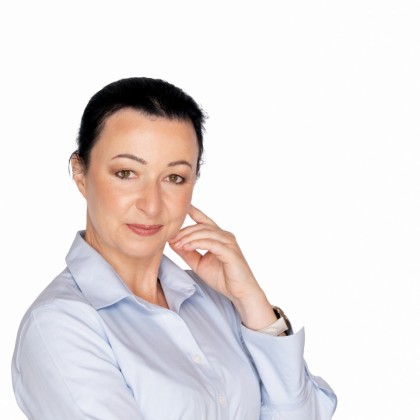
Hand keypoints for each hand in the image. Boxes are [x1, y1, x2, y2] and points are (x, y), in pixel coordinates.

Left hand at [169, 205, 276, 328]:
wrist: (240, 292)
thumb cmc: (222, 278)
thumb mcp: (199, 264)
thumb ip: (187, 252)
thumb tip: (173, 242)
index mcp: (218, 237)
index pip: (204, 221)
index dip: (194, 212)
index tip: (182, 206)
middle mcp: (224, 236)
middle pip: (200, 227)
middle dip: (184, 231)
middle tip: (171, 238)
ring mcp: (228, 242)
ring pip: (205, 233)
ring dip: (188, 237)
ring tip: (176, 243)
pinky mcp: (230, 251)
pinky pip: (210, 243)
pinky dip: (197, 243)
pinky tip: (186, 247)